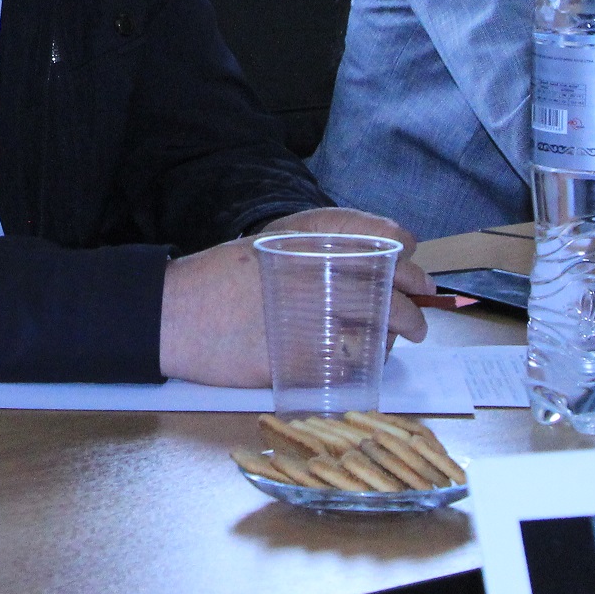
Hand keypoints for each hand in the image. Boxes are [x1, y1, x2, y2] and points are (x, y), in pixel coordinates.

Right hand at [156, 208, 436, 386]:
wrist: (173, 315)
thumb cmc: (215, 280)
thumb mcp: (264, 246)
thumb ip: (309, 250)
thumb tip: (362, 264)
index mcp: (306, 238)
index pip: (379, 233)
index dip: (403, 247)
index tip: (410, 258)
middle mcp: (318, 271)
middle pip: (389, 283)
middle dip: (414, 296)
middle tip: (421, 307)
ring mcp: (315, 314)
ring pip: (382, 324)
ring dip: (401, 331)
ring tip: (405, 337)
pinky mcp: (307, 357)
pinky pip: (356, 360)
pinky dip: (367, 360)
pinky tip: (365, 359)